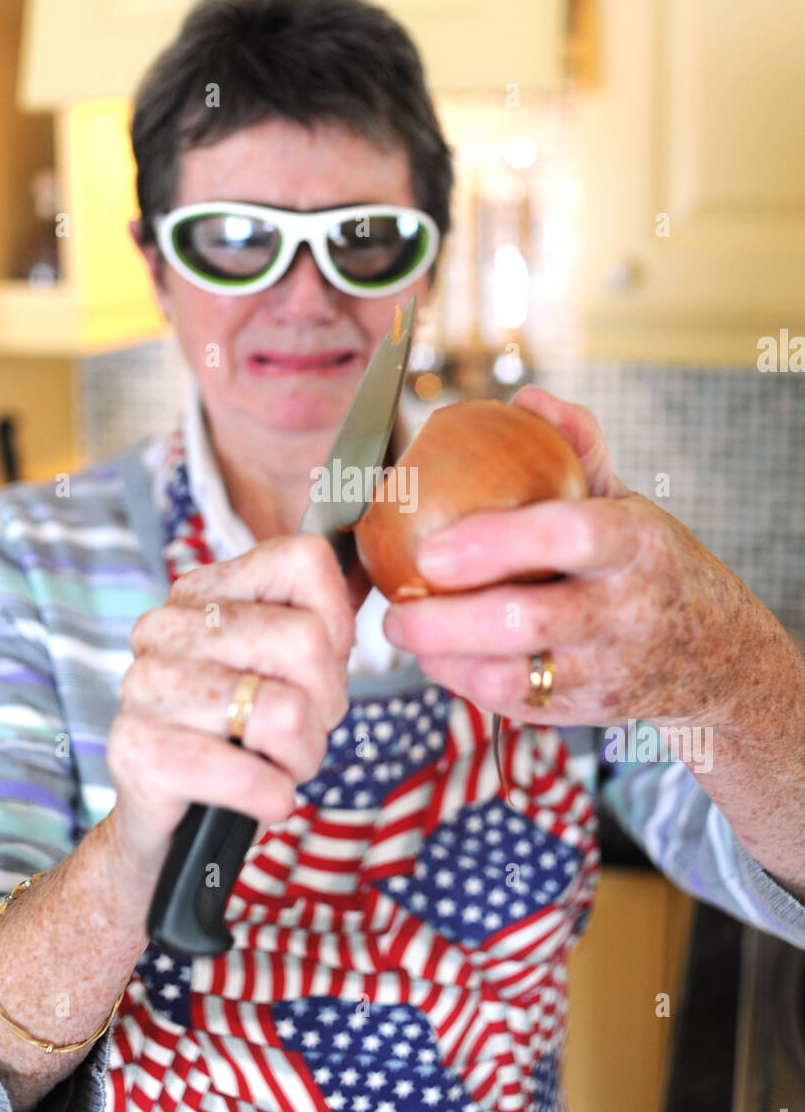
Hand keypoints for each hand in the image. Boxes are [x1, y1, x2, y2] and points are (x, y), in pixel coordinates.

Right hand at [107, 534, 358, 867]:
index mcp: (203, 591)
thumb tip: (367, 576)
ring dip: (301, 757)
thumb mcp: (287, 672)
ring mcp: (144, 685)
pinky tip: (262, 799)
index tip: (321, 670)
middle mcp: (165, 625)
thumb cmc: (241, 741)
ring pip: (284, 711)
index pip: (305, 560)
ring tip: (275, 765)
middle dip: (325, 704)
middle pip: (305, 640)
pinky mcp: (138, 750)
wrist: (173, 830)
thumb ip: (321, 622)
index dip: (339, 623)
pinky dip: (272, 797)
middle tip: (299, 733)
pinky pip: (245, 773)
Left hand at [381, 385, 770, 735]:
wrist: (716, 656)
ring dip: (445, 660)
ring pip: (513, 679)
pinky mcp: (587, 712)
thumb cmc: (652, 565)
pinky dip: (465, 684)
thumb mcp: (629, 504)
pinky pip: (514, 706)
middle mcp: (626, 612)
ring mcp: (608, 670)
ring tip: (407, 634)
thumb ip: (578, 448)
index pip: (572, 535)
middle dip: (447, 620)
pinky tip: (439, 658)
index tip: (432, 548)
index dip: (497, 543)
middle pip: (528, 621)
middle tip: (396, 609)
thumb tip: (526, 399)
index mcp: (637, 545)